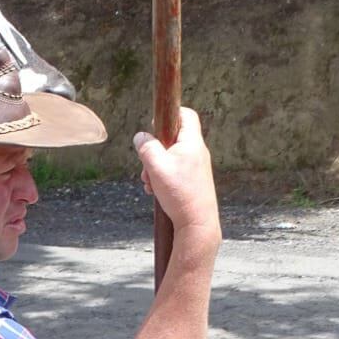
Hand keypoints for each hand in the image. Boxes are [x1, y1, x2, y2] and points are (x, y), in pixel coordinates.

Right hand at [133, 108, 219, 242]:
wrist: (197, 223)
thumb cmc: (179, 193)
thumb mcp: (156, 166)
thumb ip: (146, 147)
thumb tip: (141, 137)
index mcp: (192, 143)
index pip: (186, 115)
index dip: (169, 115)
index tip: (155, 126)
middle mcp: (197, 153)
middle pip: (173, 138)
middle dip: (155, 149)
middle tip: (147, 164)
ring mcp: (197, 167)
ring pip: (171, 157)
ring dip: (155, 167)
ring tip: (149, 182)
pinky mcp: (194, 181)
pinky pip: (175, 171)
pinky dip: (162, 177)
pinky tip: (156, 191)